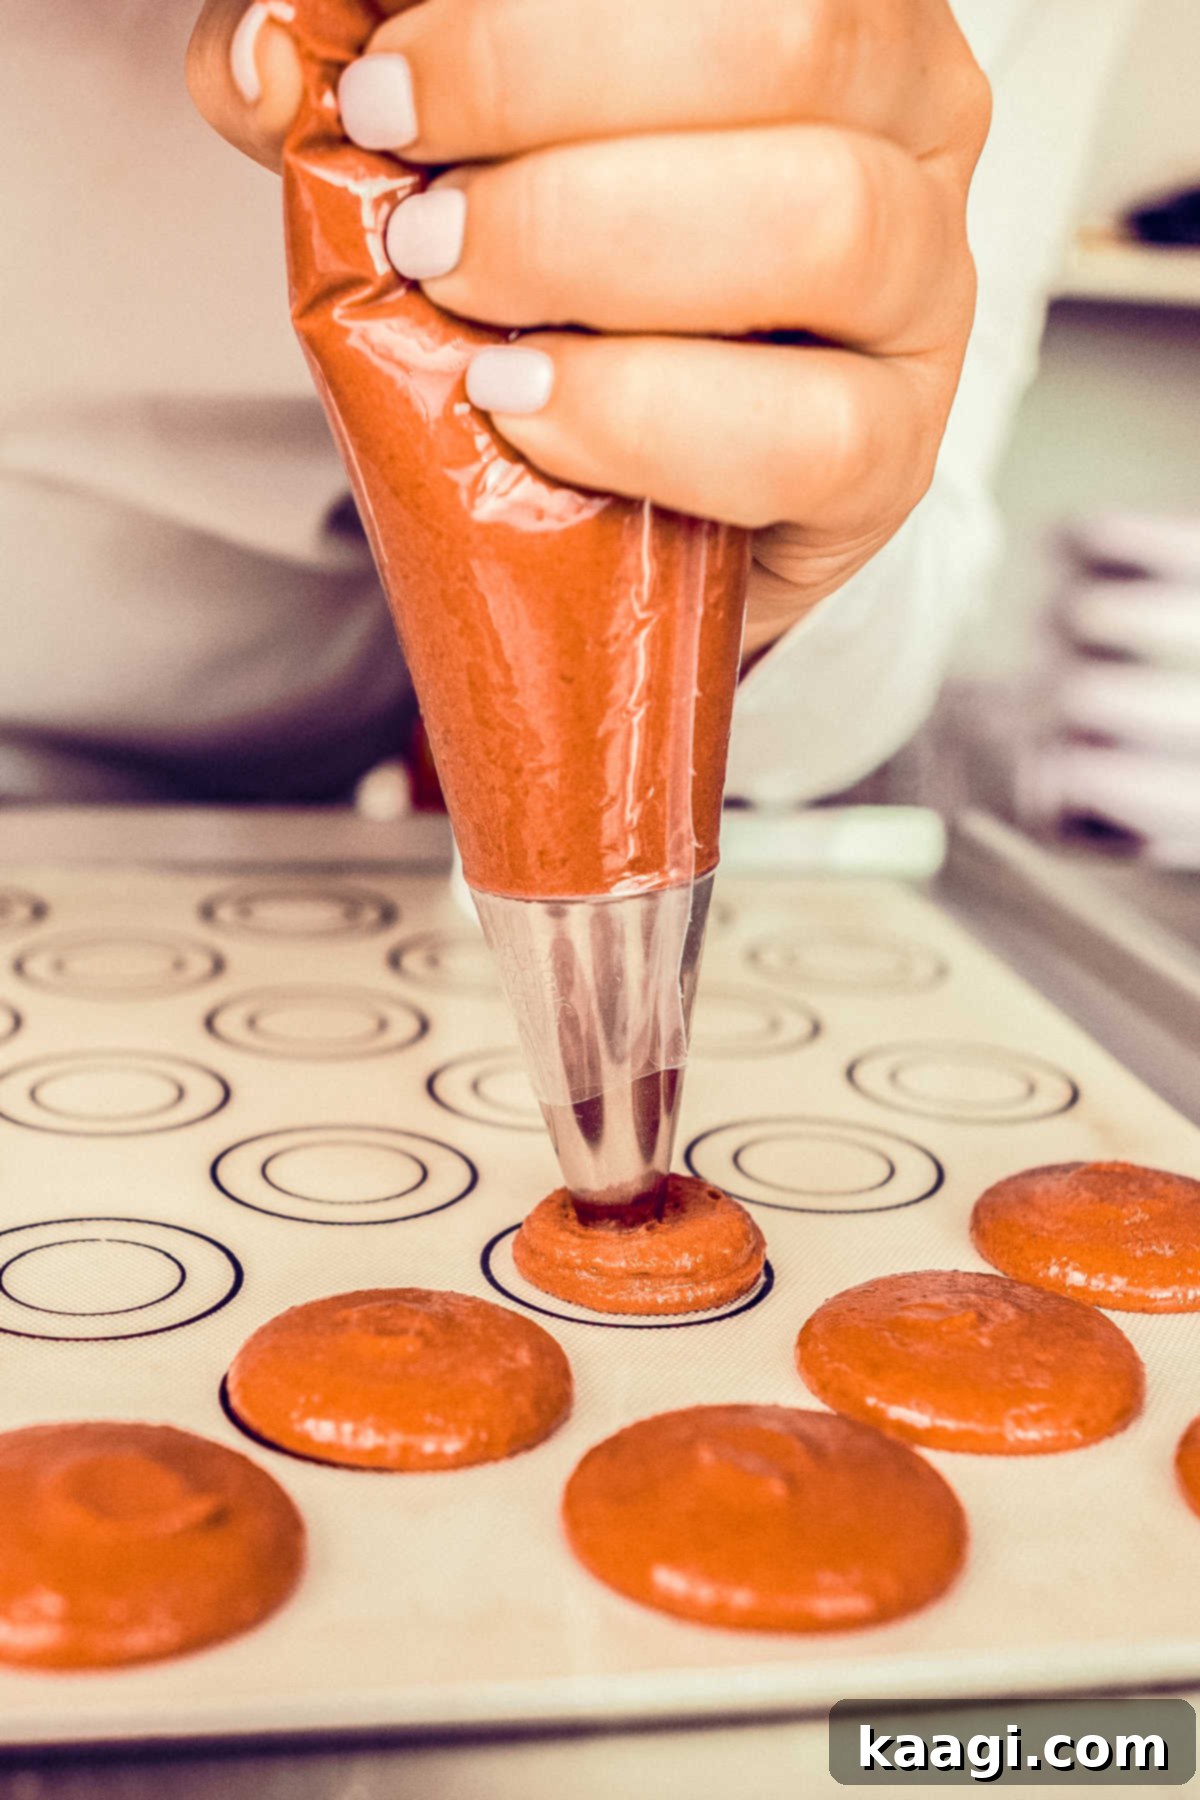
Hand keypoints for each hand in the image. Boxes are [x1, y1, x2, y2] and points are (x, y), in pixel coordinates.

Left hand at [188, 0, 989, 656]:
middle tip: (418, 193)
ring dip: (593, 247)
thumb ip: (351, 69)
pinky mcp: (896, 452)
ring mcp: (925, 281)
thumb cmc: (554, 284)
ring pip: (819, 218)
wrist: (626, 488)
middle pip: (788, 34)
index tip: (388, 79)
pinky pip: (809, 429)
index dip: (533, 10)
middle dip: (548, 93)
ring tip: (460, 293)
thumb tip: (267, 53)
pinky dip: (641, 413)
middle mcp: (908, 108)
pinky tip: (528, 405)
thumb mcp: (446, 142)